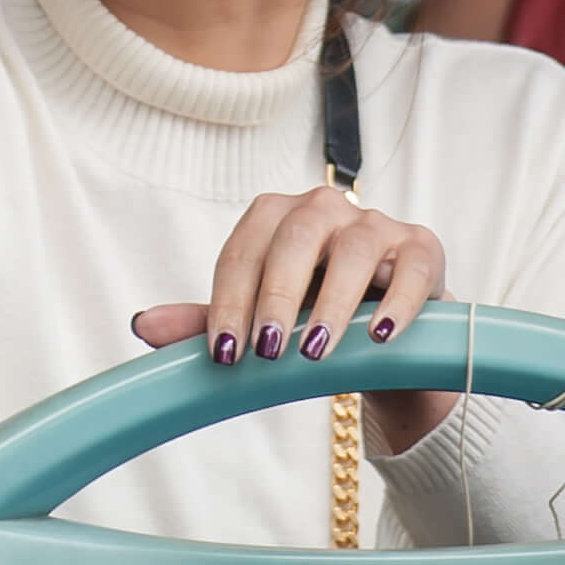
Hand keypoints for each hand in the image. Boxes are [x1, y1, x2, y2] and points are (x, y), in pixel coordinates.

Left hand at [132, 190, 459, 451]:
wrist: (387, 344)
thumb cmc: (312, 321)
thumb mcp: (260, 323)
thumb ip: (208, 321)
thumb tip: (142, 325)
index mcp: (279, 219)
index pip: (246, 247)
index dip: (229, 299)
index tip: (222, 355)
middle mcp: (327, 210)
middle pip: (297, 234)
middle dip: (277, 293)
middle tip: (266, 351)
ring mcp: (378, 226)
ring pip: (354, 246)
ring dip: (332, 302)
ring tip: (315, 353)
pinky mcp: (423, 250)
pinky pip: (412, 267)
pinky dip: (396, 302)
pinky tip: (378, 338)